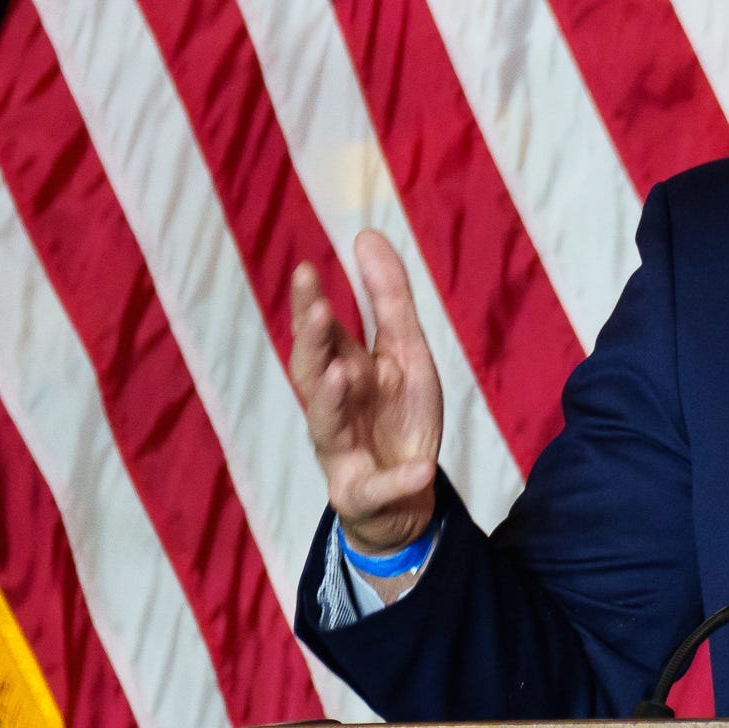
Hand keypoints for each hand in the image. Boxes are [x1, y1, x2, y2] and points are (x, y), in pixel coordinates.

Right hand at [289, 231, 443, 555]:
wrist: (408, 493)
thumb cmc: (396, 415)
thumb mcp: (404, 351)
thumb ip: (387, 298)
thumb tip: (365, 233)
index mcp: (343, 371)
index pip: (320, 335)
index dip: (310, 306)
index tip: (305, 270)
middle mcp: (333, 408)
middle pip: (312, 373)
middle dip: (313, 344)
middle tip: (319, 310)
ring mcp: (342, 451)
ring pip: (326, 425)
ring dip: (331, 400)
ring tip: (343, 373)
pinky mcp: (363, 494)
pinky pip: (376, 488)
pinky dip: (398, 480)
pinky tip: (423, 467)